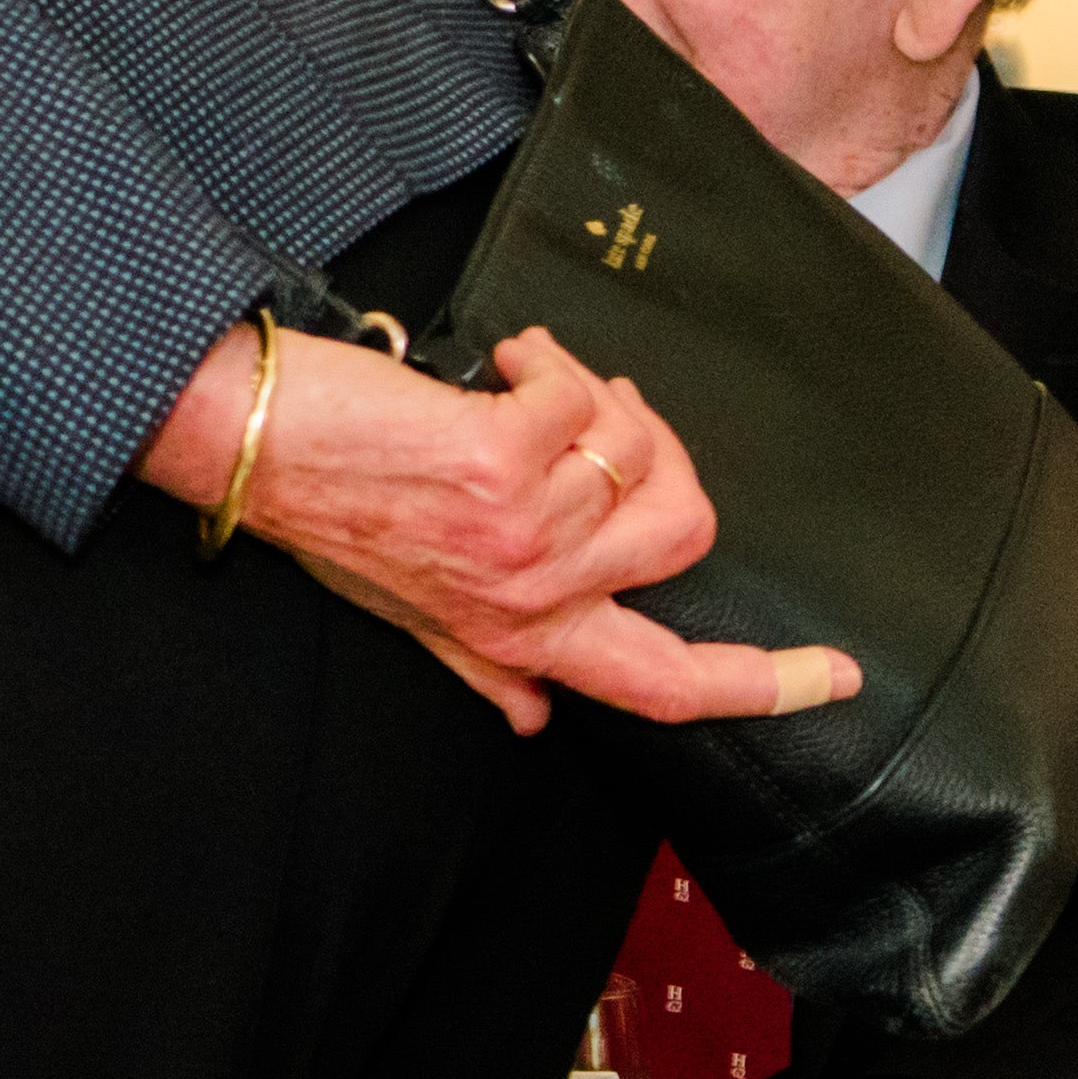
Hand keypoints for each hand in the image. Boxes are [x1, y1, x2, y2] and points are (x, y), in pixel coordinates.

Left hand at [135, 319, 863, 734]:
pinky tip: (500, 361)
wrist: (242, 443)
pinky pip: (583, 397)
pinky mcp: (501, 456)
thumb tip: (535, 718)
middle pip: (689, 536)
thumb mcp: (410, 609)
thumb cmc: (323, 509)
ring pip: (637, 450)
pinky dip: (548, 360)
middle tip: (605, 416)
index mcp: (522, 635)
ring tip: (522, 382)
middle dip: (669, 454)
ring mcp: (520, 529)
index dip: (764, 684)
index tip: (834, 674)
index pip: (667, 686)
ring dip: (589, 393)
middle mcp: (530, 594)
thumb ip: (485, 661)